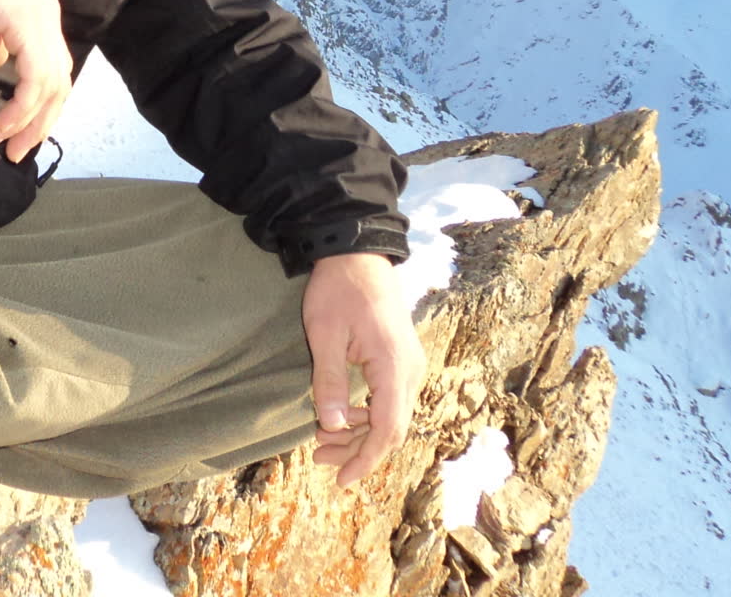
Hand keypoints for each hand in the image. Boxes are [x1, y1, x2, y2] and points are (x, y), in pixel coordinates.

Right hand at [0, 0, 70, 162]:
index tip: (18, 129)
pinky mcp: (30, 27)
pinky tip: (3, 124)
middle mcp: (49, 21)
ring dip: (29, 123)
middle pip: (60, 83)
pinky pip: (34, 80)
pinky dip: (21, 108)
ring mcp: (43, 23)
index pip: (53, 68)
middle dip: (40, 122)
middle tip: (18, 151)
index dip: (40, 103)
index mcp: (40, 16)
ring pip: (51, 87)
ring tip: (6, 146)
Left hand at [303, 251, 425, 486]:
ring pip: (391, 416)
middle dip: (357, 450)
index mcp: (395, 367)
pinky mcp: (400, 359)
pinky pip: (389, 399)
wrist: (356, 251)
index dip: (365, 459)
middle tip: (319, 458)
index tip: (342, 480)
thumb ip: (329, 381)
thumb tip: (332, 426)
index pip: (388, 430)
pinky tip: (339, 416)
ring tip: (321, 440)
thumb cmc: (338, 289)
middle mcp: (411, 370)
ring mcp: (409, 364)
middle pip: (392, 428)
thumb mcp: (324, 335)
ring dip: (359, 432)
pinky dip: (366, 414)